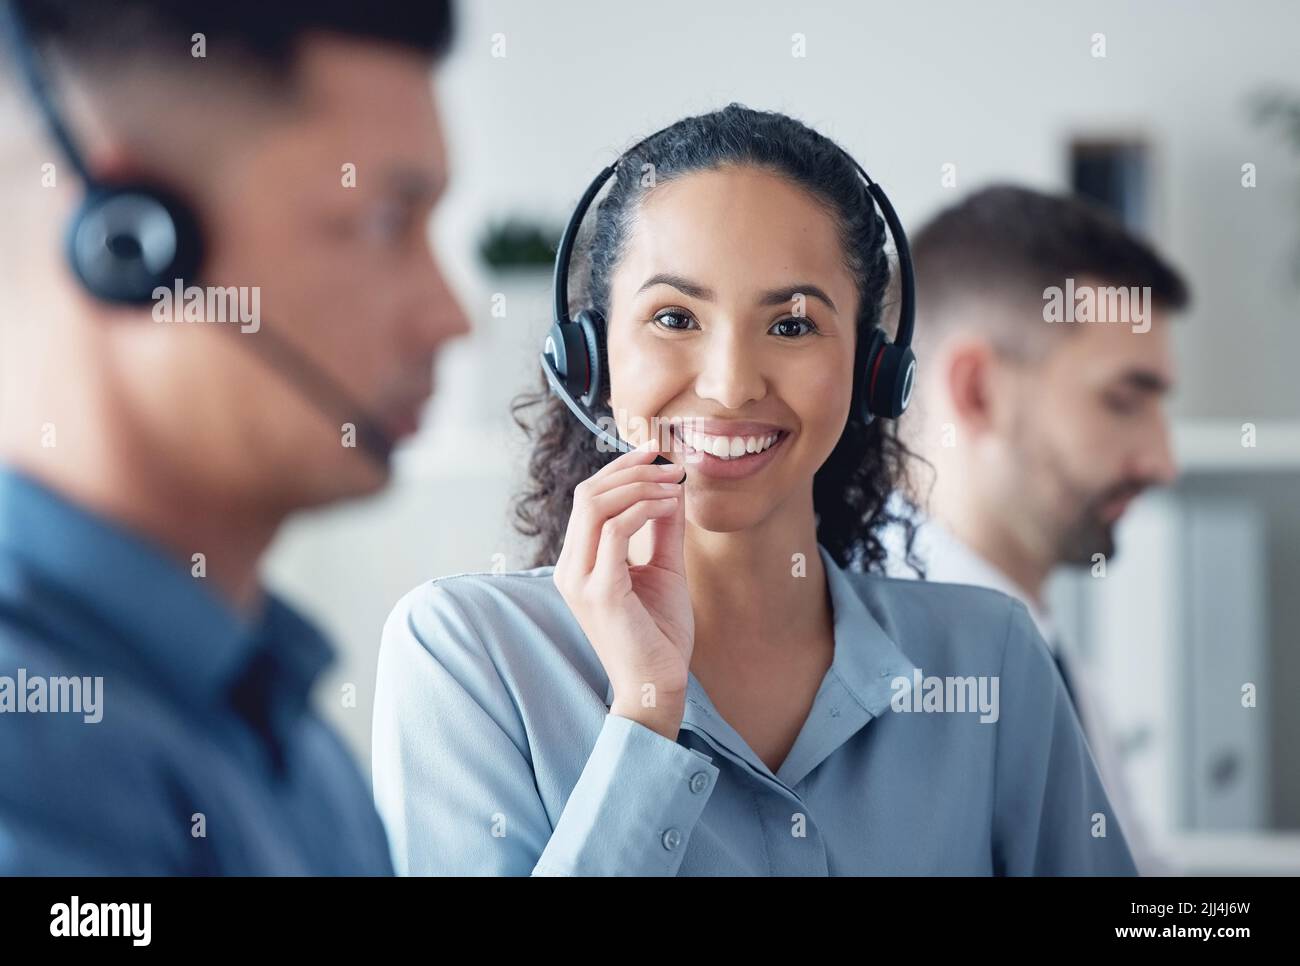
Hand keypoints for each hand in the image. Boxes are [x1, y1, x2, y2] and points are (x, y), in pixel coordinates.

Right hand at [552, 440, 690, 738]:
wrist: (657, 685)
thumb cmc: (658, 634)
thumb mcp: (663, 569)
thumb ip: (662, 528)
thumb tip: (673, 485)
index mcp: (578, 562)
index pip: (588, 499)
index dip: (621, 469)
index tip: (657, 453)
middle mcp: (570, 568)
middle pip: (587, 494)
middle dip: (630, 469)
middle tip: (669, 463)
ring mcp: (580, 580)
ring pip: (596, 505)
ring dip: (639, 485)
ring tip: (674, 483)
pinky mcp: (600, 592)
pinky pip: (615, 532)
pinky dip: (644, 509)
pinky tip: (670, 506)